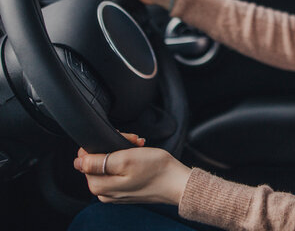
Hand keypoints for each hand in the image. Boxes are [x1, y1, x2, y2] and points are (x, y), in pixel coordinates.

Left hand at [73, 133, 191, 205]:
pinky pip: (120, 170)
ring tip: (139, 147)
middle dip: (114, 146)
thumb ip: (98, 161)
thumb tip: (78, 162)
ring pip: (110, 163)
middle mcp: (104, 192)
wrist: (177, 183)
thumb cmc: (156, 170)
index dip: (102, 144)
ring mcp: (115, 192)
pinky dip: (129, 159)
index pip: (86, 159)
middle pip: (98, 161)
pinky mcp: (126, 189)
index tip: (118, 140)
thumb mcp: (126, 159)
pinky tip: (140, 155)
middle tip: (132, 141)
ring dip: (124, 151)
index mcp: (99, 186)